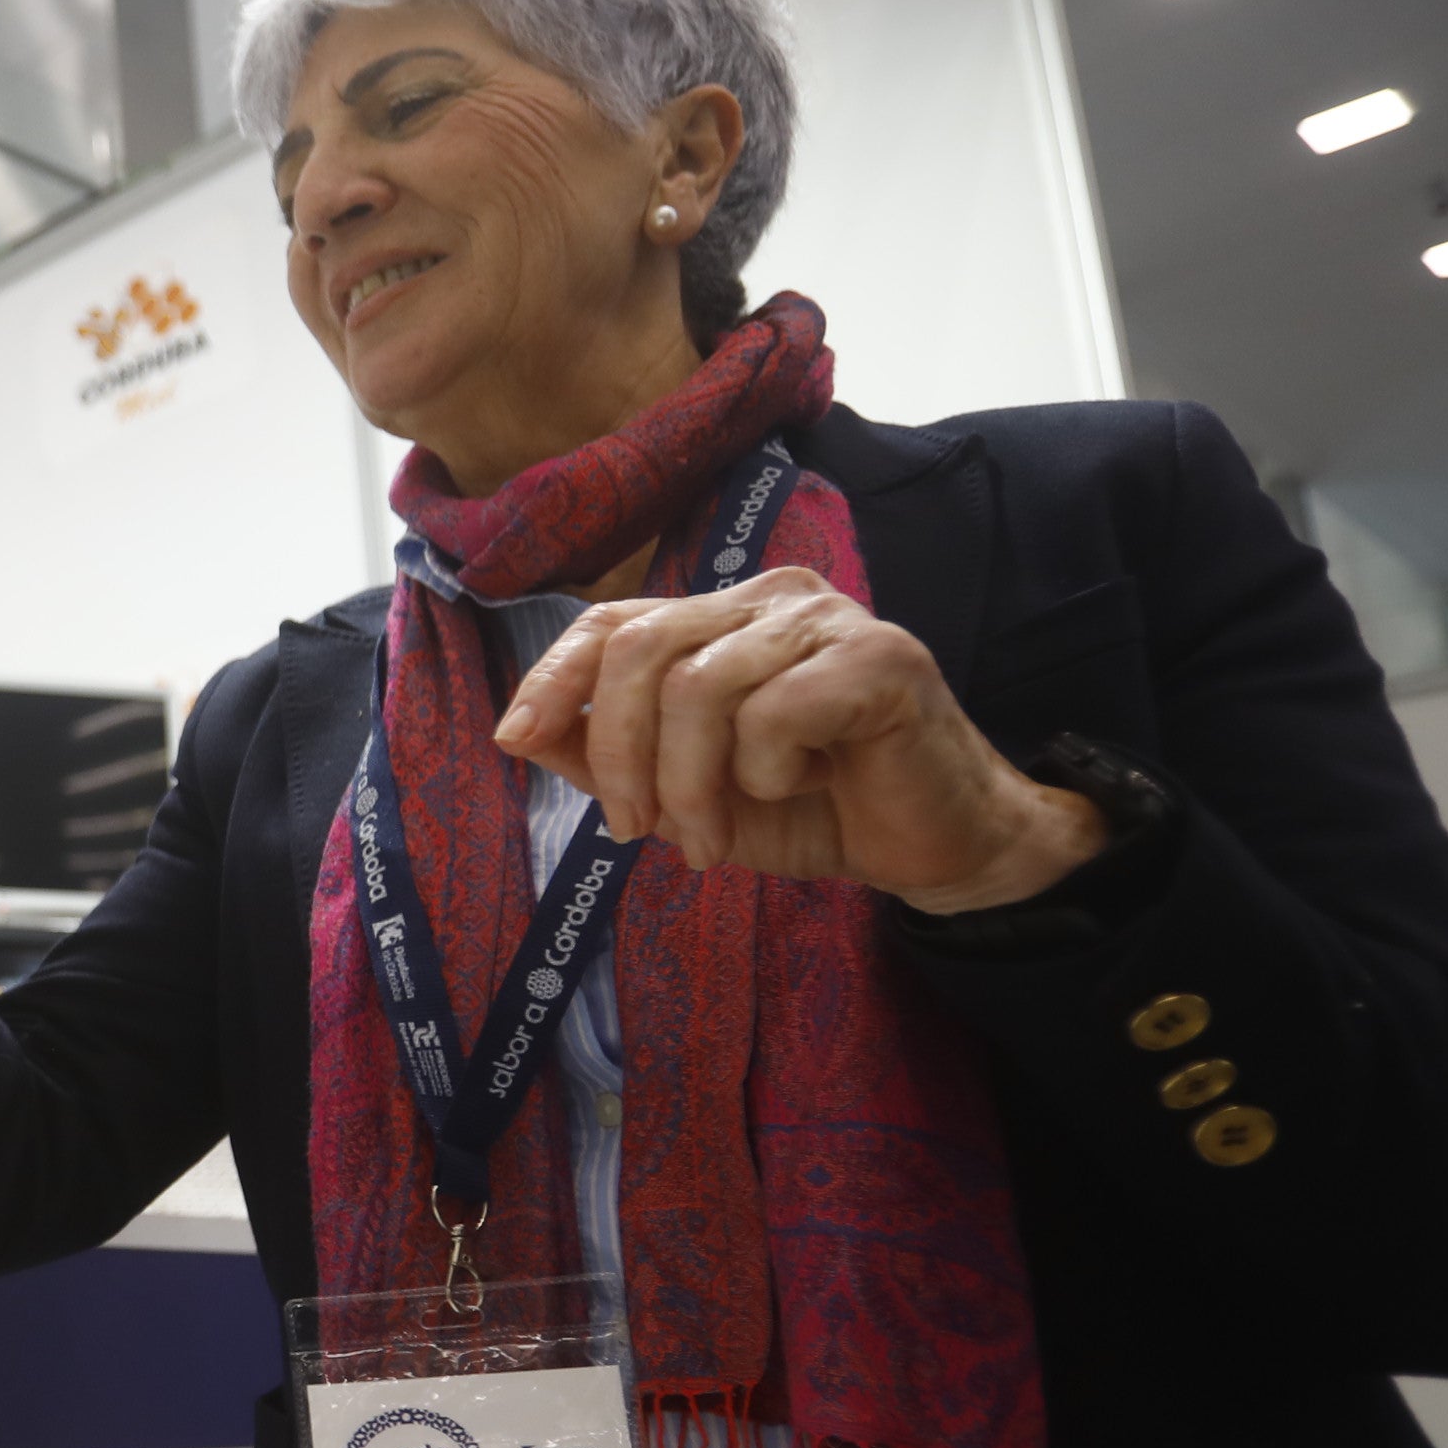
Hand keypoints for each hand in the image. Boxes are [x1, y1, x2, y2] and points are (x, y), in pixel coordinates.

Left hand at [494, 566, 1105, 912]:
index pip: (612, 621)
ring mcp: (827, 618)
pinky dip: (768, 771)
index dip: (552, 675)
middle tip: (636, 831)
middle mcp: (768, 599)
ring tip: (717, 839)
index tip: (513, 737)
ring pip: (700, 687)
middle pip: (641, 650)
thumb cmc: (815, 810)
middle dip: (620, 753)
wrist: (934, 847)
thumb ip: (608, 757)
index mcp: (720, 620)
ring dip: (692, 785)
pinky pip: (773, 711)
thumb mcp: (687, 794)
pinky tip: (808, 785)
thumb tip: (520, 732)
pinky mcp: (880, 656)